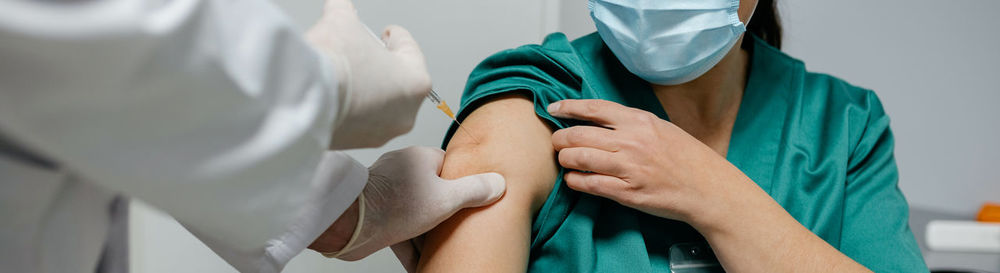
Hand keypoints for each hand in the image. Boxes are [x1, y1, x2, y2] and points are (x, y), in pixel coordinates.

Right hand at [307, 0, 431, 148]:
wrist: (307, 100)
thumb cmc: (336, 65)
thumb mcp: (342, 22)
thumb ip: (345, 12)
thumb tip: (339, 8)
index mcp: (416, 82)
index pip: (409, 50)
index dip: (395, 36)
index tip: (388, 33)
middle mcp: (406, 113)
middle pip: (398, 81)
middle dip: (382, 65)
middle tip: (367, 53)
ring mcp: (383, 133)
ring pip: (380, 104)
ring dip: (368, 88)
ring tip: (350, 74)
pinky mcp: (358, 144)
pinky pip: (360, 120)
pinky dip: (352, 108)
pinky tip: (338, 94)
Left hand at [318, 146, 505, 262]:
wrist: (352, 223)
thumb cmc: (396, 204)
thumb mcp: (447, 198)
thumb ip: (474, 190)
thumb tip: (498, 183)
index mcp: (421, 158)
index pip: (449, 166)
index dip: (462, 184)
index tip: (473, 200)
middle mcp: (404, 172)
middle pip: (435, 193)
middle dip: (446, 215)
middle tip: (461, 230)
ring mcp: (389, 192)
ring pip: (418, 214)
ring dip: (428, 235)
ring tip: (442, 251)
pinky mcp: (378, 214)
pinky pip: (401, 229)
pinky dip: (411, 245)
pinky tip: (421, 263)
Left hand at [547, 99, 754, 226]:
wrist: (707, 188)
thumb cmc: (685, 157)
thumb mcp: (660, 127)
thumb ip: (630, 122)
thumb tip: (597, 119)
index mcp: (639, 121)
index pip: (594, 109)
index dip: (568, 107)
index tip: (552, 109)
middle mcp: (631, 142)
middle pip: (579, 135)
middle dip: (560, 139)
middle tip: (556, 142)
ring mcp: (629, 168)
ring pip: (579, 159)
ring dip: (565, 159)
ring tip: (564, 160)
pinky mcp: (627, 193)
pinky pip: (589, 185)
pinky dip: (575, 181)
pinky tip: (573, 180)